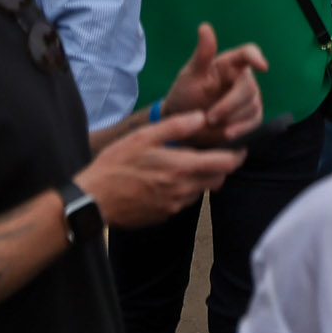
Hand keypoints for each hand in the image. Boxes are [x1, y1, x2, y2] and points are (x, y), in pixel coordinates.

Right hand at [76, 112, 242, 227]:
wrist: (92, 200)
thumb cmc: (116, 165)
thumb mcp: (144, 137)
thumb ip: (176, 126)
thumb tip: (202, 116)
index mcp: (183, 168)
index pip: (226, 164)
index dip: (237, 154)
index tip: (239, 147)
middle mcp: (184, 190)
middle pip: (218, 179)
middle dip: (220, 167)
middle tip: (209, 154)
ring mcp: (174, 206)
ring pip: (201, 191)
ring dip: (200, 179)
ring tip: (183, 166)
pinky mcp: (163, 216)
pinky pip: (183, 202)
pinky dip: (183, 191)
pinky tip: (166, 181)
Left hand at [160, 24, 269, 143]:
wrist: (182, 123)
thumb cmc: (185, 93)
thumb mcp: (190, 74)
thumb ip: (202, 54)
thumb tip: (204, 26)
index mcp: (230, 63)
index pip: (248, 53)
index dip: (257, 57)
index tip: (262, 67)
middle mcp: (243, 78)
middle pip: (248, 87)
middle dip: (230, 104)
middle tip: (209, 117)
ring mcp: (249, 97)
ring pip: (252, 106)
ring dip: (231, 118)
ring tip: (210, 124)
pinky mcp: (251, 116)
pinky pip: (254, 121)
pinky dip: (241, 128)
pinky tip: (227, 134)